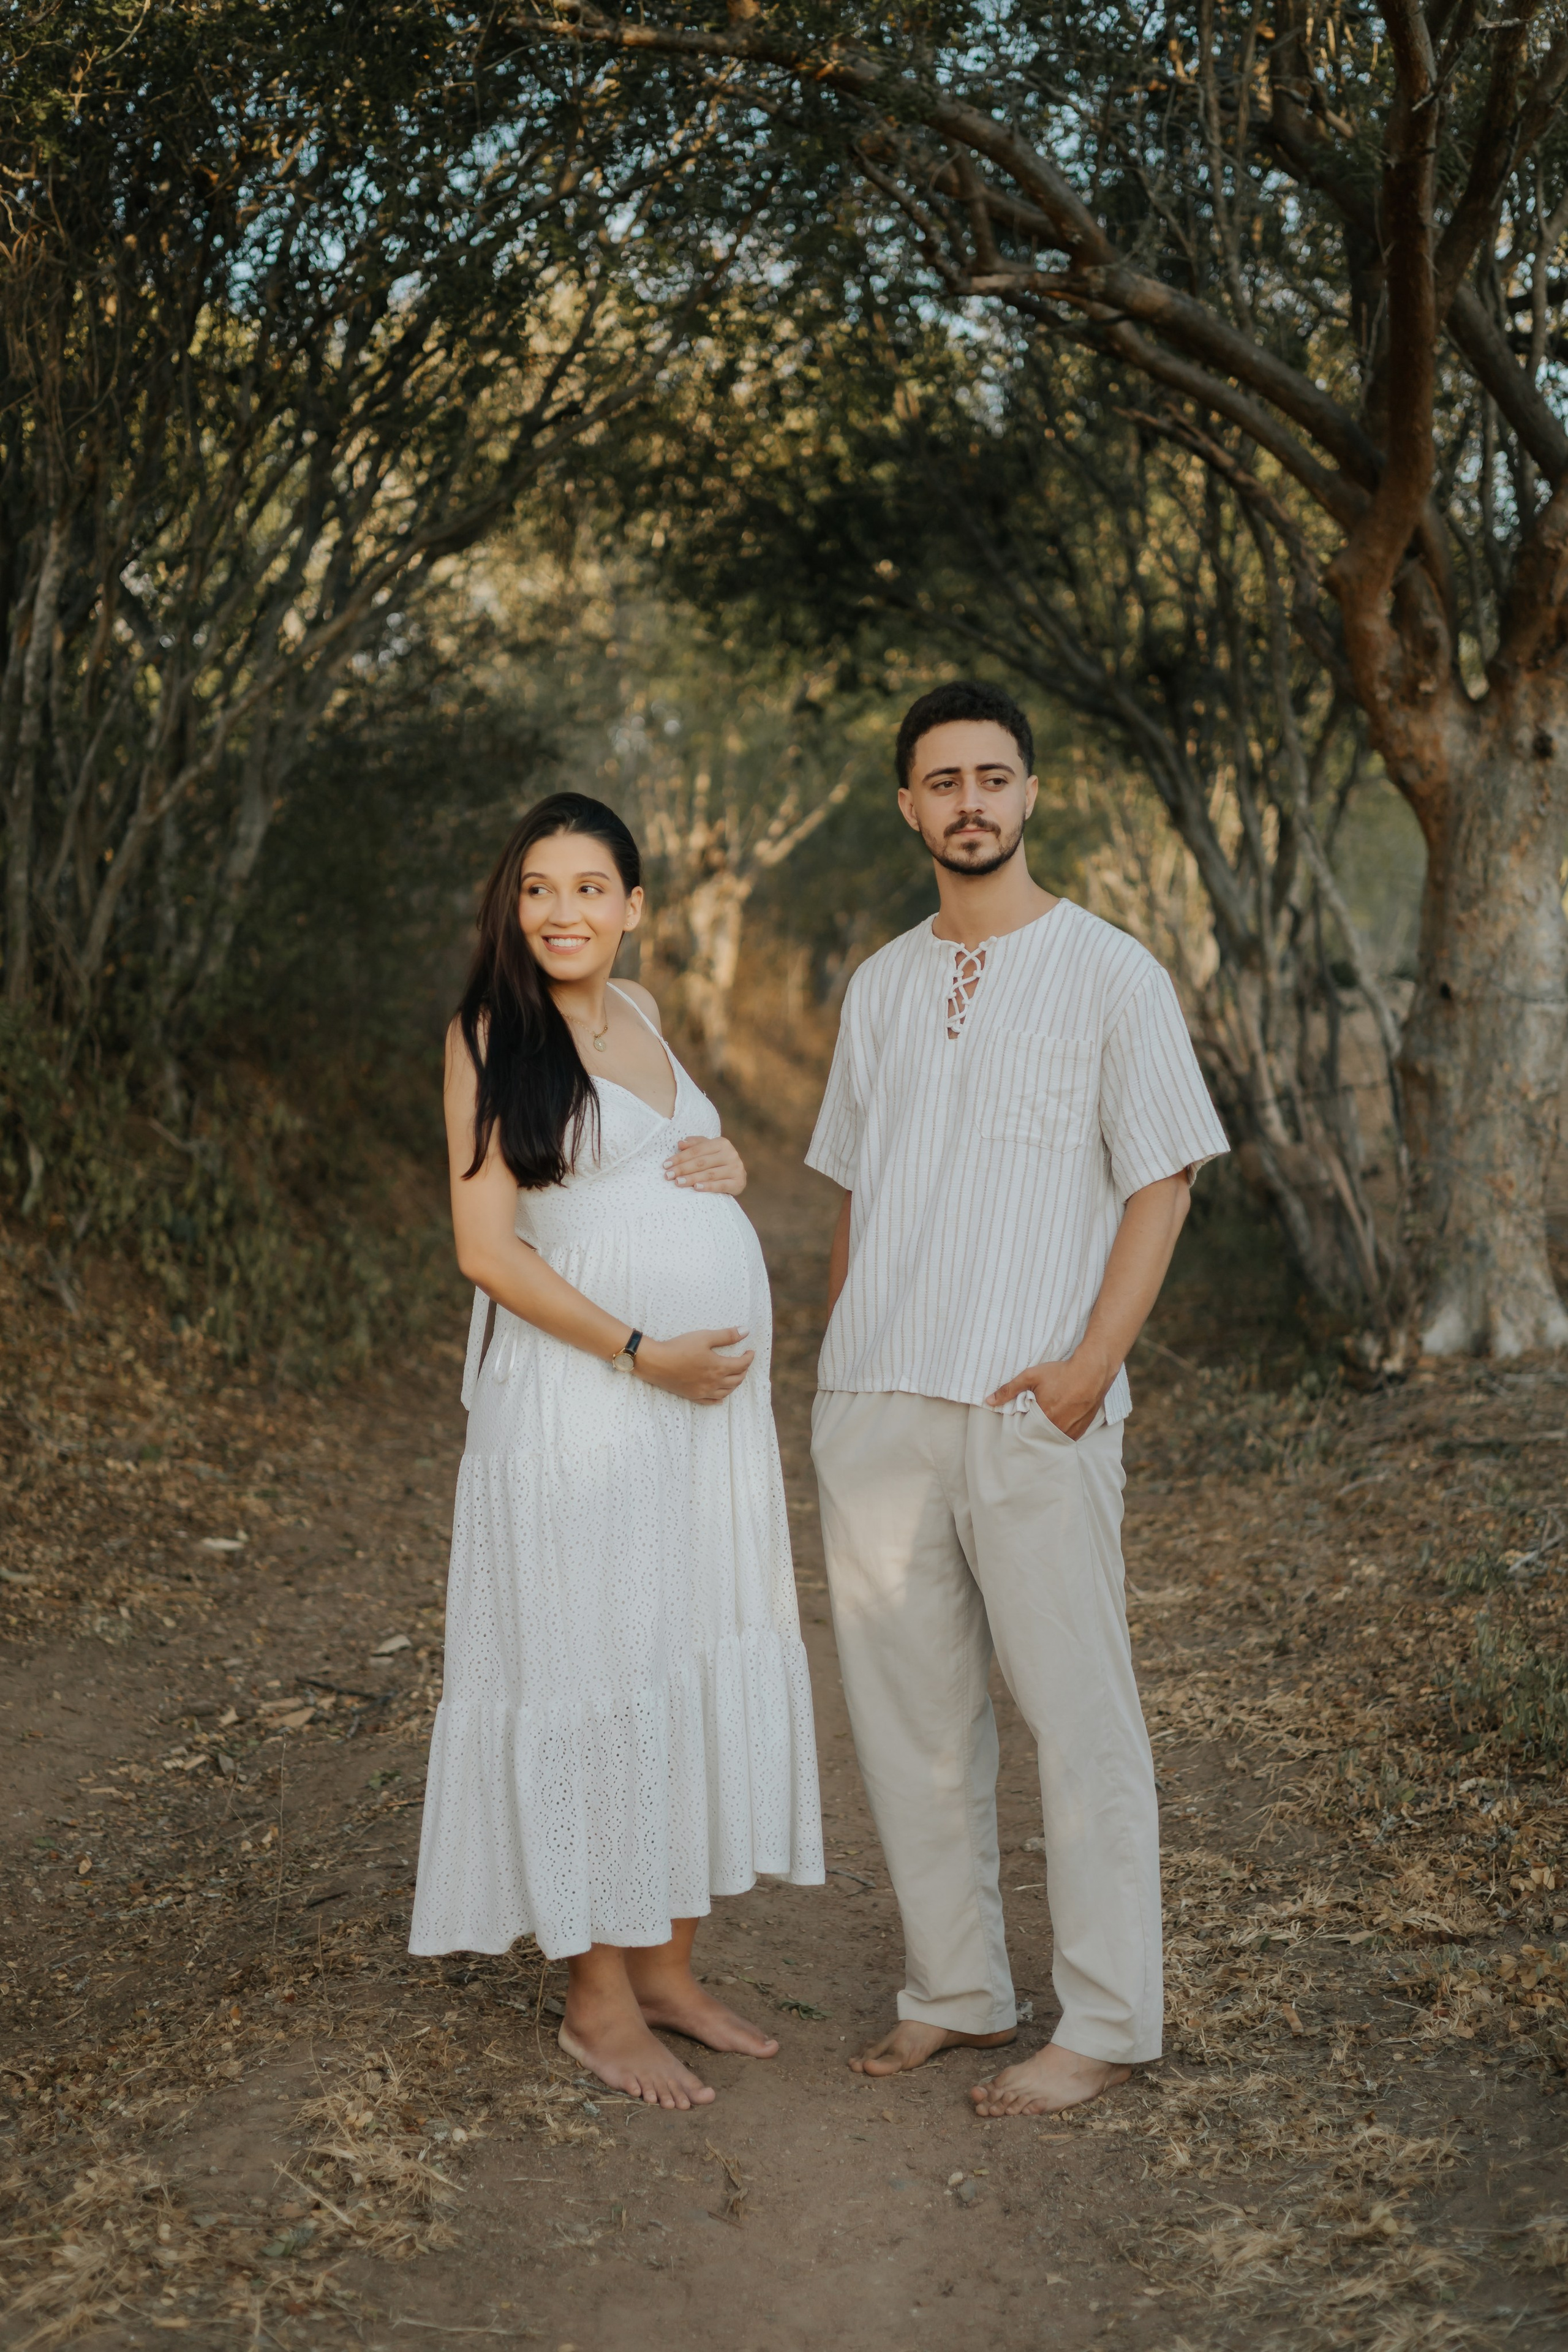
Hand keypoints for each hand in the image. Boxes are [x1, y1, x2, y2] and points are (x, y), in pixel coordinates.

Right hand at [637, 1328, 754, 1403]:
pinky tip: (721, 1397)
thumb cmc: (680, 1347)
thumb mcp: (705, 1337)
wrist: (656, 1362)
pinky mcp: (693, 1395)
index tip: (750, 1351)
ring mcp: (703, 1391)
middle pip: (737, 1380)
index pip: (742, 1365)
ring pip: (726, 1392)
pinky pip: (711, 1401)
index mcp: (719, 1367)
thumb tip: (746, 1331)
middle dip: (744, 1371)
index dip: (749, 1358)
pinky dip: (719, 1398)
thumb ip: (727, 1336)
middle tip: (743, 1362)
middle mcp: (714, 1382)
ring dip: (734, 1384)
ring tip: (735, 1376)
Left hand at [663, 1134, 746, 1193]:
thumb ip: (694, 1145)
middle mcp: (731, 1154)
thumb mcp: (707, 1150)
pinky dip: (708, 1187)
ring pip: (709, 1174)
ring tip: (678, 1182)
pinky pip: (721, 1185)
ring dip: (692, 1178)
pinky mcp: (739, 1182)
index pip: (697, 1150)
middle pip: (702, 1162)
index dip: (680, 1157)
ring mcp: (736, 1168)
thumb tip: (680, 1143)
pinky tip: (696, 1188)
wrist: (737, 1176)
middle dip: (683, 1169)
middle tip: (668, 1175)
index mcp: (722, 1143)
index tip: (666, 1164)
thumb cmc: (717, 1161)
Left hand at [985, 1347, 1111, 1437]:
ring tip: (1048, 1417)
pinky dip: (1060, 1432)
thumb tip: (988, 1400)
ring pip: (1053, 1438)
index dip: (1022, 1423)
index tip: (1023, 1415)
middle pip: (1039, 1435)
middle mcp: (1058, 1428)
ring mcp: (1071, 1431)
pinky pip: (1066, 1437)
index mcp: (1044, 1418)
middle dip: (1034, 1428)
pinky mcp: (1081, 1431)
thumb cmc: (1061, 1373)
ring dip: (1047, 1432)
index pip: (1025, 1430)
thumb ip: (1009, 1390)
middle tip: (1036, 1414)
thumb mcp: (1031, 1377)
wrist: (1092, 1371)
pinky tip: (1059, 1420)